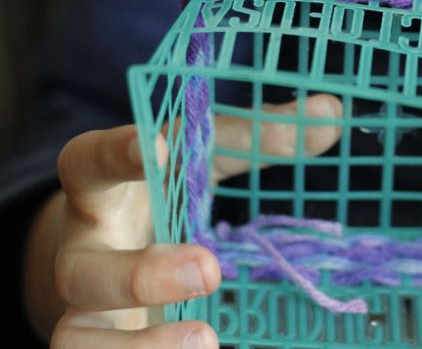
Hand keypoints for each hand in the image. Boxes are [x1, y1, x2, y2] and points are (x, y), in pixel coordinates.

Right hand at [24, 94, 342, 347]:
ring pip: (76, 341)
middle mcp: (84, 253)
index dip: (114, 153)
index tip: (155, 145)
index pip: (87, 163)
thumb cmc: (168, 190)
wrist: (118, 252)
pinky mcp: (103, 345)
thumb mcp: (204, 158)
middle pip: (82, 270)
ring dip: (140, 348)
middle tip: (208, 271)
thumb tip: (330, 112)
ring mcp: (87, 311)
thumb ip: (257, 136)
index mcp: (102, 189)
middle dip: (138, 275)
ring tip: (206, 340)